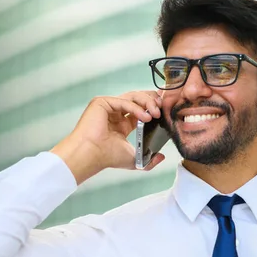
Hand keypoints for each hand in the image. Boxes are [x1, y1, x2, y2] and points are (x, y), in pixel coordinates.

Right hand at [51, 91, 165, 184]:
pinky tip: (145, 116)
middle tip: (162, 107)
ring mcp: (108, 107)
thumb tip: (161, 157)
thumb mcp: (135, 160)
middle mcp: (115, 114)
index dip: (153, 108)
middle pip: (137, 99)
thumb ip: (149, 160)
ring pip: (132, 96)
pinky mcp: (101, 102)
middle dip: (152, 101)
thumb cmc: (107, 158)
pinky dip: (136, 107)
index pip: (141, 110)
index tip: (164, 110)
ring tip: (156, 112)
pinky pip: (123, 101)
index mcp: (121, 124)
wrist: (91, 155)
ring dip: (147, 102)